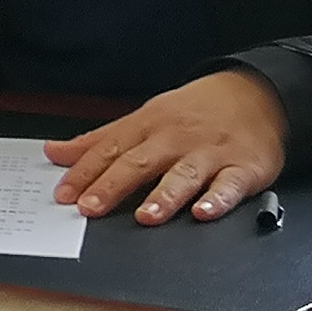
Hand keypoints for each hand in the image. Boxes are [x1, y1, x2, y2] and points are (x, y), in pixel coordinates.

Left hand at [46, 69, 287, 223]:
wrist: (256, 94)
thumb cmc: (192, 113)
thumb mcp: (144, 118)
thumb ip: (100, 140)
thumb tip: (55, 153)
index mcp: (148, 126)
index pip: (110, 149)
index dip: (85, 172)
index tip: (63, 194)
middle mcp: (175, 139)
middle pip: (140, 163)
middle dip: (113, 185)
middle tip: (90, 208)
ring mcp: (210, 153)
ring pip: (184, 174)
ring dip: (164, 195)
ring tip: (146, 215)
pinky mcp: (243, 168)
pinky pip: (230, 185)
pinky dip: (218, 199)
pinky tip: (204, 212)